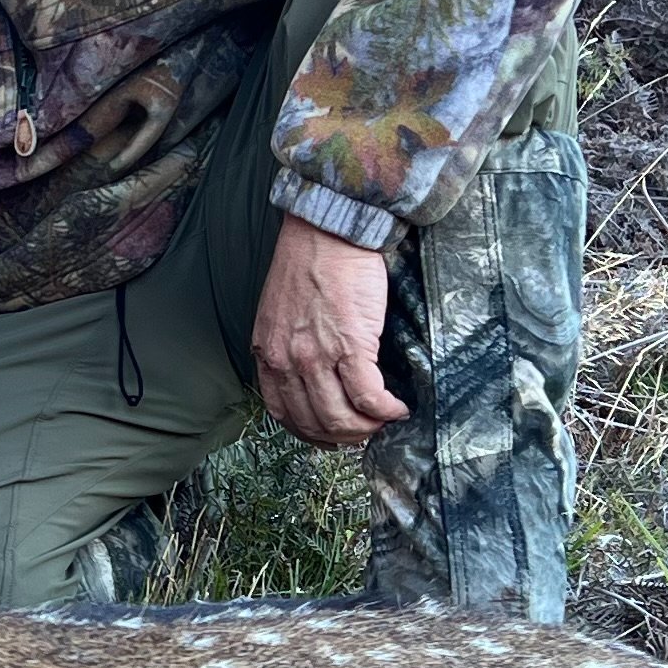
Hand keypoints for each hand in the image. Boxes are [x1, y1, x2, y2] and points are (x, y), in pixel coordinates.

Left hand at [252, 216, 407, 448]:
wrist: (328, 231)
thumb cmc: (309, 263)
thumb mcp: (281, 313)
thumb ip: (289, 346)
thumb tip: (314, 377)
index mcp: (269, 353)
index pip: (283, 414)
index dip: (311, 432)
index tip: (332, 435)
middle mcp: (287, 361)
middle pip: (314, 423)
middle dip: (344, 436)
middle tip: (366, 431)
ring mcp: (316, 356)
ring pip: (341, 419)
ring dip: (367, 429)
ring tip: (384, 420)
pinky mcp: (350, 346)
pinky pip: (369, 397)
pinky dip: (386, 411)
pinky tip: (397, 408)